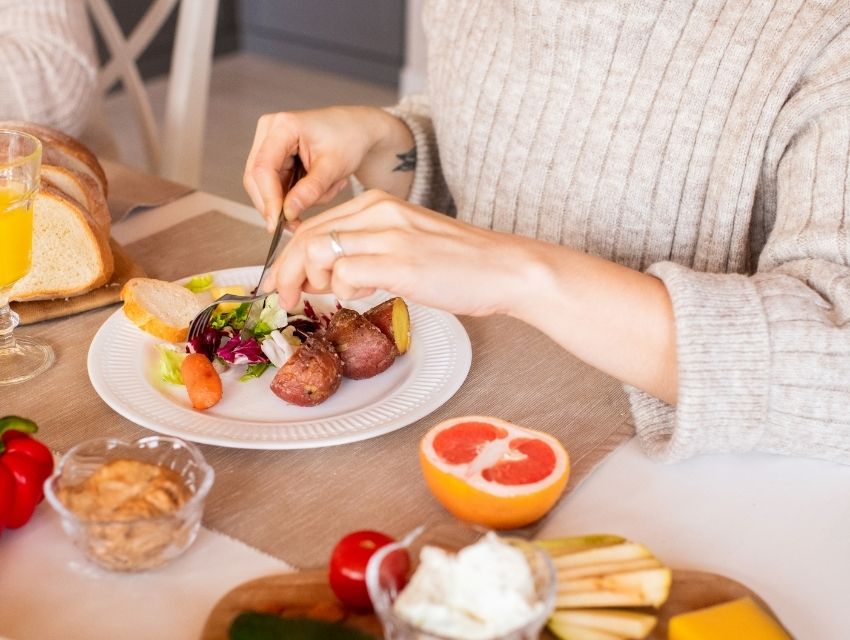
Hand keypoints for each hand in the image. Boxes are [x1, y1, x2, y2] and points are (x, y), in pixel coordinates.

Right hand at [243, 107, 413, 230]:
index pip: (263, 167)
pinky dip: (293, 195)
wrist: (355, 130)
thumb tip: (287, 213)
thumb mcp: (333, 167)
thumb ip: (310, 190)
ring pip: (263, 184)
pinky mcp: (274, 156)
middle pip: (255, 177)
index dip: (268, 198)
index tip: (277, 222)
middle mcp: (269, 130)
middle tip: (294, 226)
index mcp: (282, 125)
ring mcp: (268, 143)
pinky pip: (274, 185)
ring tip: (325, 192)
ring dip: (288, 200)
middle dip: (274, 204)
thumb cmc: (348, 140)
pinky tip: (318, 189)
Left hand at [264, 190, 539, 315]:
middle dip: (285, 271)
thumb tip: (325, 276)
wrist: (506, 268)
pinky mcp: (402, 263)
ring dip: (309, 281)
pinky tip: (360, 295)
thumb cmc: (460, 263)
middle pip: (307, 236)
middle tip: (284, 298)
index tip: (282, 282)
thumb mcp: (407, 244)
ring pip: (318, 251)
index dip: (288, 257)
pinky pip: (345, 273)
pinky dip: (341, 290)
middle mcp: (380, 212)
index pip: (313, 224)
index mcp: (379, 204)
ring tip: (324, 298)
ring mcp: (390, 236)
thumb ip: (367, 251)